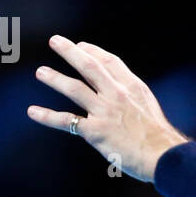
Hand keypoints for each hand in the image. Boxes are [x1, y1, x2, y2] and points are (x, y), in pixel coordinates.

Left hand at [27, 35, 187, 181]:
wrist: (163, 155)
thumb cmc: (158, 136)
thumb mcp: (147, 106)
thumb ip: (131, 96)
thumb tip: (118, 91)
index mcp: (132, 87)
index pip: (109, 62)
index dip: (93, 51)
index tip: (80, 46)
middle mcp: (116, 94)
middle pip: (89, 67)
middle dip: (71, 52)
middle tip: (54, 41)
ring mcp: (104, 111)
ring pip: (74, 88)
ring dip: (55, 79)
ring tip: (40, 72)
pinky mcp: (95, 131)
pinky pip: (66, 121)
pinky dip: (47, 116)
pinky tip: (32, 111)